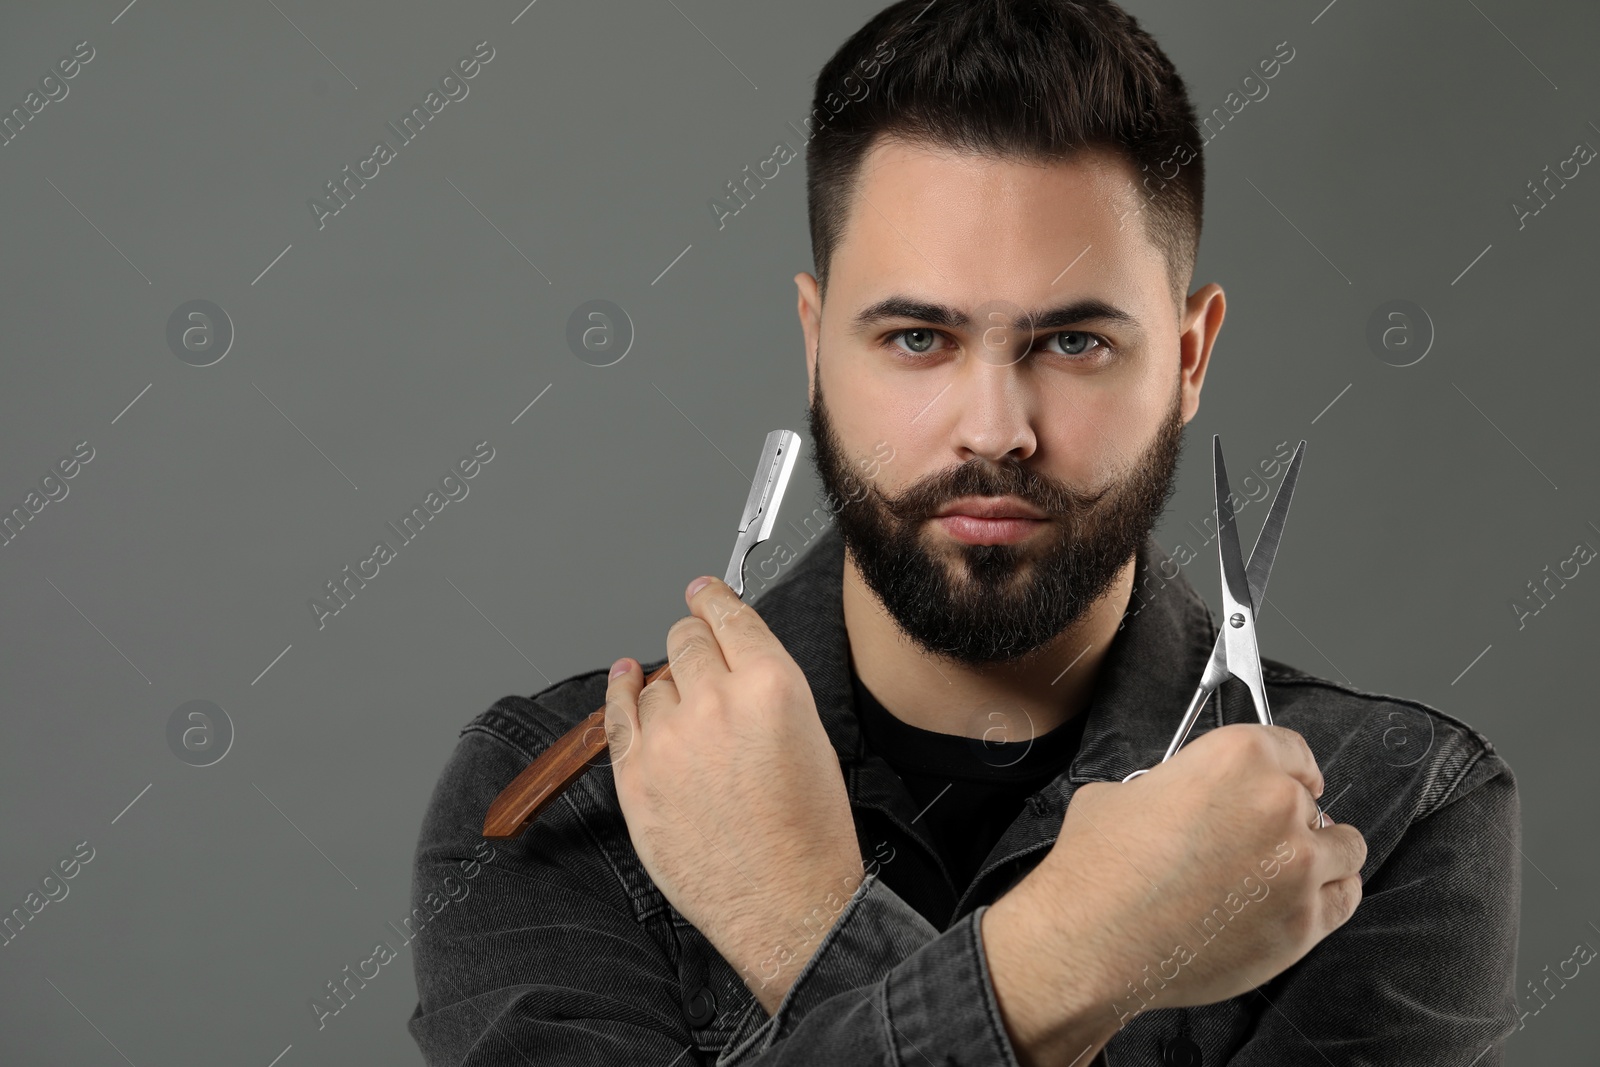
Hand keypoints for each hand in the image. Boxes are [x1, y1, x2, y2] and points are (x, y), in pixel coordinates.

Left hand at [604, 575, 863, 1013]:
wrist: (786, 904)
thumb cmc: (808, 832)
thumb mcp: (811, 734)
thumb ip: (767, 684)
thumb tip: (730, 654)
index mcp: (771, 685)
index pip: (729, 616)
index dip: (713, 598)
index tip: (703, 592)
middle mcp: (715, 703)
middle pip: (685, 639)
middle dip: (693, 640)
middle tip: (700, 651)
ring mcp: (668, 741)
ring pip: (654, 680)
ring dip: (669, 686)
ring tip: (692, 717)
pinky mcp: (635, 778)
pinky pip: (617, 716)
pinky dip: (621, 692)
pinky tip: (625, 678)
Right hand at [983, 723, 1365, 1060]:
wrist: (1094, 939)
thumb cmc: (1099, 870)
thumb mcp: (1120, 794)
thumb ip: (1169, 788)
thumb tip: (1174, 802)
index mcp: (1235, 757)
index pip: (1291, 748)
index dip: (1290, 766)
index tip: (1293, 780)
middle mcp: (1276, 803)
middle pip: (1313, 801)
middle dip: (1290, 817)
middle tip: (1259, 839)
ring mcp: (1297, 866)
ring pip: (1344, 847)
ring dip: (1322, 853)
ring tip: (1292, 869)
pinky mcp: (1304, 923)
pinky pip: (1346, 898)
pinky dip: (1331, 895)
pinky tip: (1306, 899)